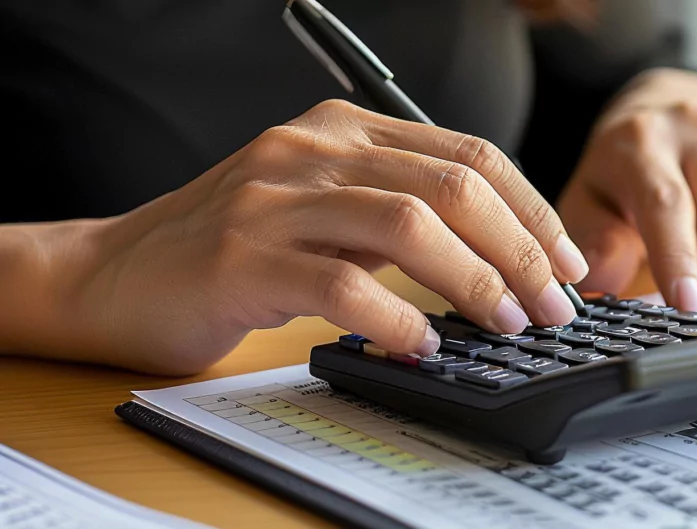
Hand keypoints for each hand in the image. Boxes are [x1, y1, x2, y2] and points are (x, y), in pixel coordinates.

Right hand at [27, 100, 589, 374]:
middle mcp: (314, 148)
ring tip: (506, 324)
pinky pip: (343, 284)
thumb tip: (500, 258)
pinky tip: (421, 345)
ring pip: (409, 224)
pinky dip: (397, 318)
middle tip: (553, 305)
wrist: (119, 272)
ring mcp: (276, 198)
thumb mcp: (328, 209)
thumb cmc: (236, 247)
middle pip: (452, 186)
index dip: (532, 210)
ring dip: (475, 280)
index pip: (468, 154)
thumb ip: (399, 213)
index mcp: (344, 129)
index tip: (567, 263)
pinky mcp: (243, 257)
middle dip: (521, 250)